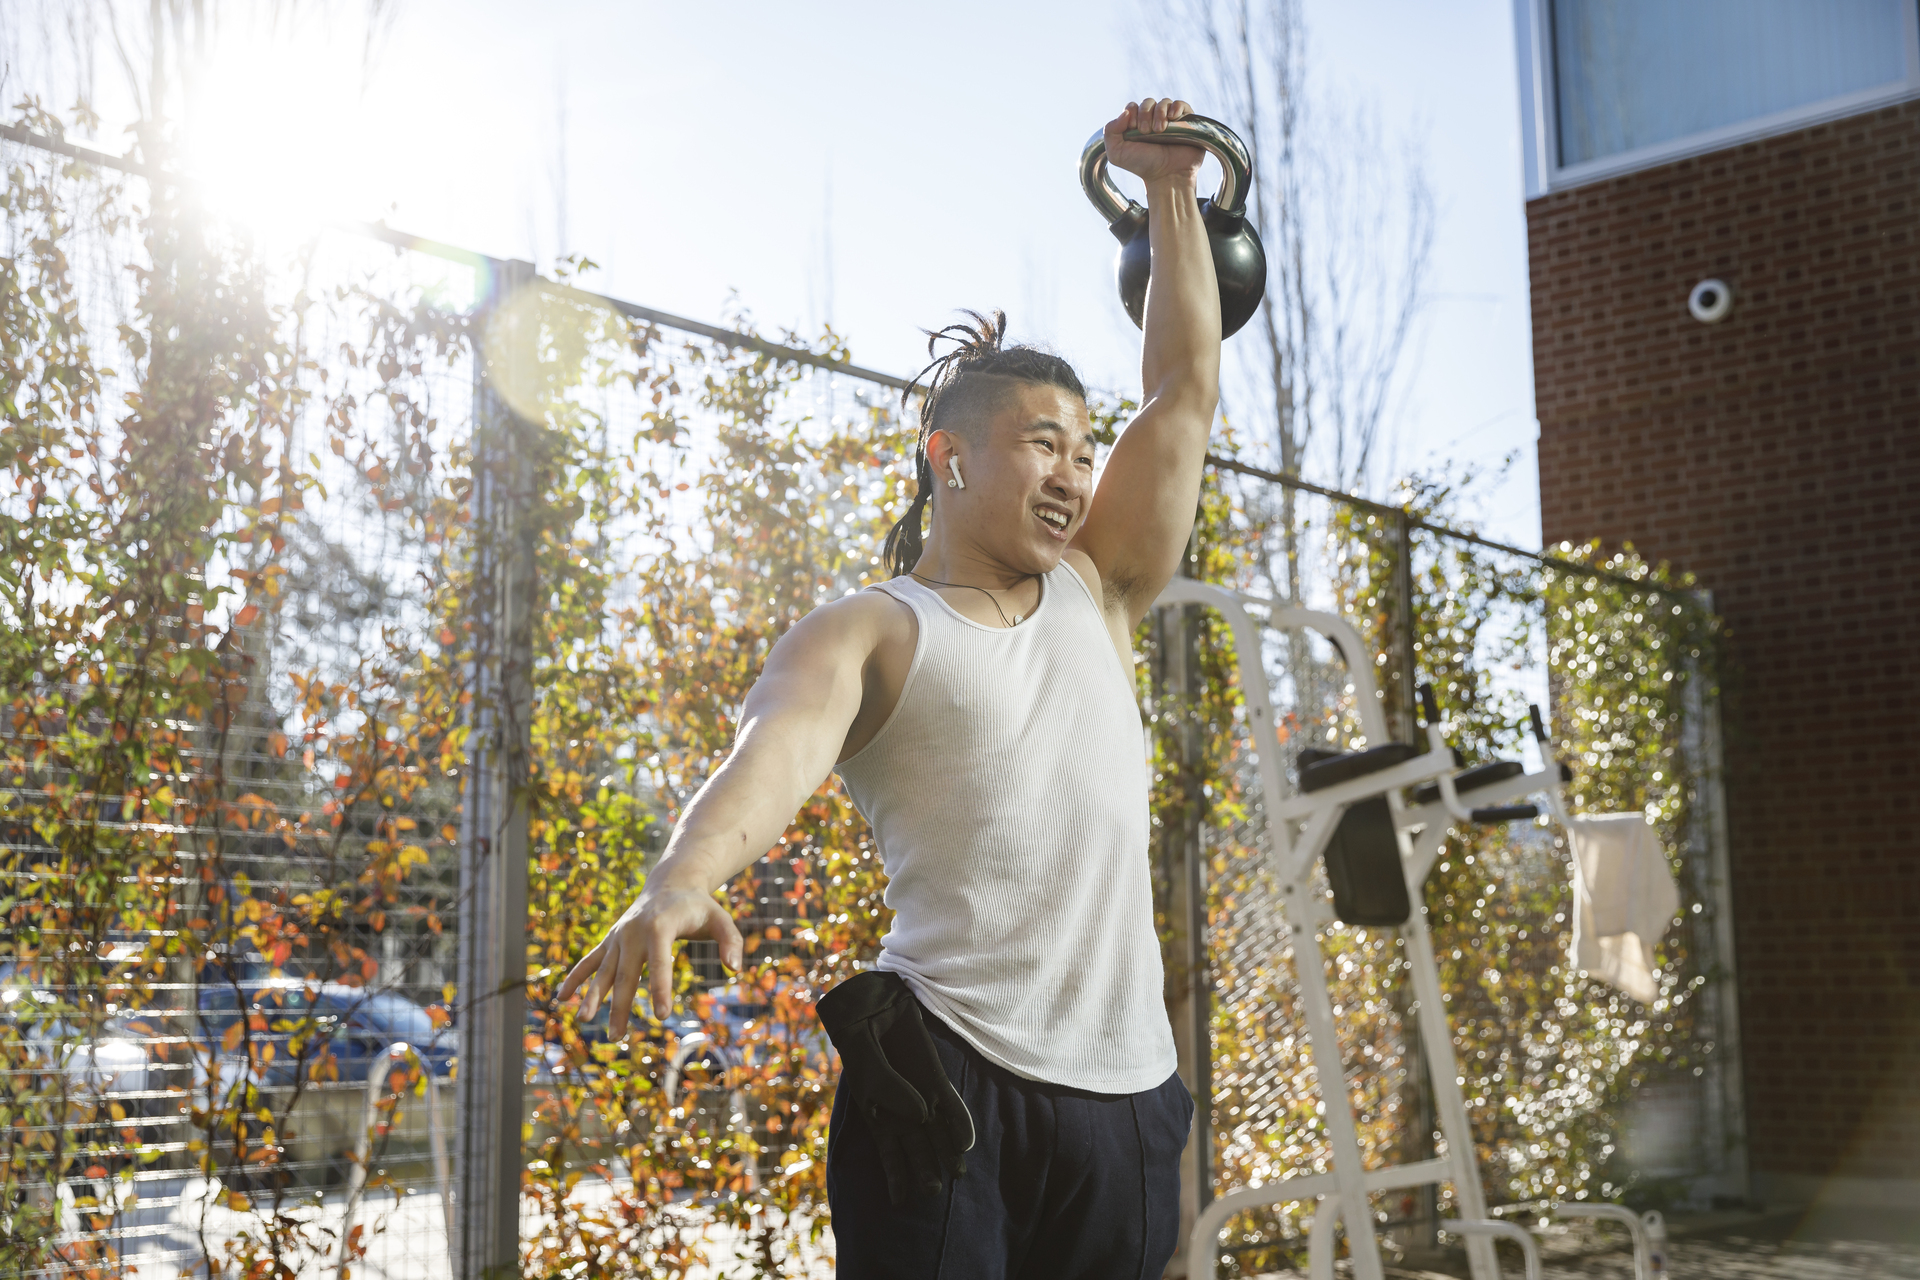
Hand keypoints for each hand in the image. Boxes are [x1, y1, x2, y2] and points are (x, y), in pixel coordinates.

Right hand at [557, 885, 743, 1037]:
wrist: (671, 883)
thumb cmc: (699, 907)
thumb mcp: (721, 919)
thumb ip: (731, 942)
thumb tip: (735, 969)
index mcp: (660, 926)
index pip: (659, 962)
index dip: (660, 988)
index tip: (661, 1015)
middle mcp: (634, 932)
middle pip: (626, 974)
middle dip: (621, 1006)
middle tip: (618, 1037)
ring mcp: (618, 936)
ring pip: (604, 971)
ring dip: (593, 997)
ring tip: (584, 1022)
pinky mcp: (610, 940)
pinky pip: (590, 961)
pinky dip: (575, 978)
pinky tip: (562, 999)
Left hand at [1103, 98, 1204, 186]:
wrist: (1166, 176)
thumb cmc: (1142, 166)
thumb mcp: (1117, 153)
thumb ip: (1110, 131)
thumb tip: (1125, 112)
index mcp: (1136, 125)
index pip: (1132, 107)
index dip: (1132, 113)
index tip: (1134, 128)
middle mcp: (1152, 120)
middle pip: (1147, 102)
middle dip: (1145, 113)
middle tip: (1146, 132)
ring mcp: (1169, 120)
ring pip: (1163, 103)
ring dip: (1159, 113)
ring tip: (1159, 131)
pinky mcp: (1185, 122)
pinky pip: (1181, 105)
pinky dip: (1176, 107)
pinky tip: (1172, 118)